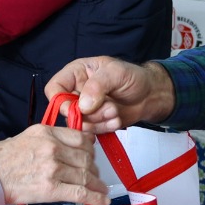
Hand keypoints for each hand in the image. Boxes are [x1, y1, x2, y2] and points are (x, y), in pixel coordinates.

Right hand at [0, 125, 109, 204]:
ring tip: (101, 189)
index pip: (80, 137)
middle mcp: (52, 147)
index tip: (92, 155)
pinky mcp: (51, 188)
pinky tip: (102, 200)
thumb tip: (67, 145)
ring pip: (86, 175)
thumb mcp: (26, 136)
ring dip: (96, 184)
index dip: (90, 148)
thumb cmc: (1, 159)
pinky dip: (95, 197)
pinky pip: (80, 192)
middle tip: (95, 175)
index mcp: (46, 132)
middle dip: (94, 168)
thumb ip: (49, 138)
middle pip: (86, 157)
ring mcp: (53, 168)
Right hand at [44, 56, 174, 133]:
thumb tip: (82, 105)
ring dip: (98, 121)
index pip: (54, 88)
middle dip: (88, 114)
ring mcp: (84, 109)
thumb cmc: (133, 77)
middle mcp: (76, 92)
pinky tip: (117, 120)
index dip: (60, 101)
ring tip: (115, 112)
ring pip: (78, 123)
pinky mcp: (93, 123)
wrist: (150, 95)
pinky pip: (90, 132)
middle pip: (65, 110)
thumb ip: (98, 85)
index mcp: (76, 73)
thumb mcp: (116, 73)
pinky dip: (104, 128)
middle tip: (109, 109)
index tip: (76, 108)